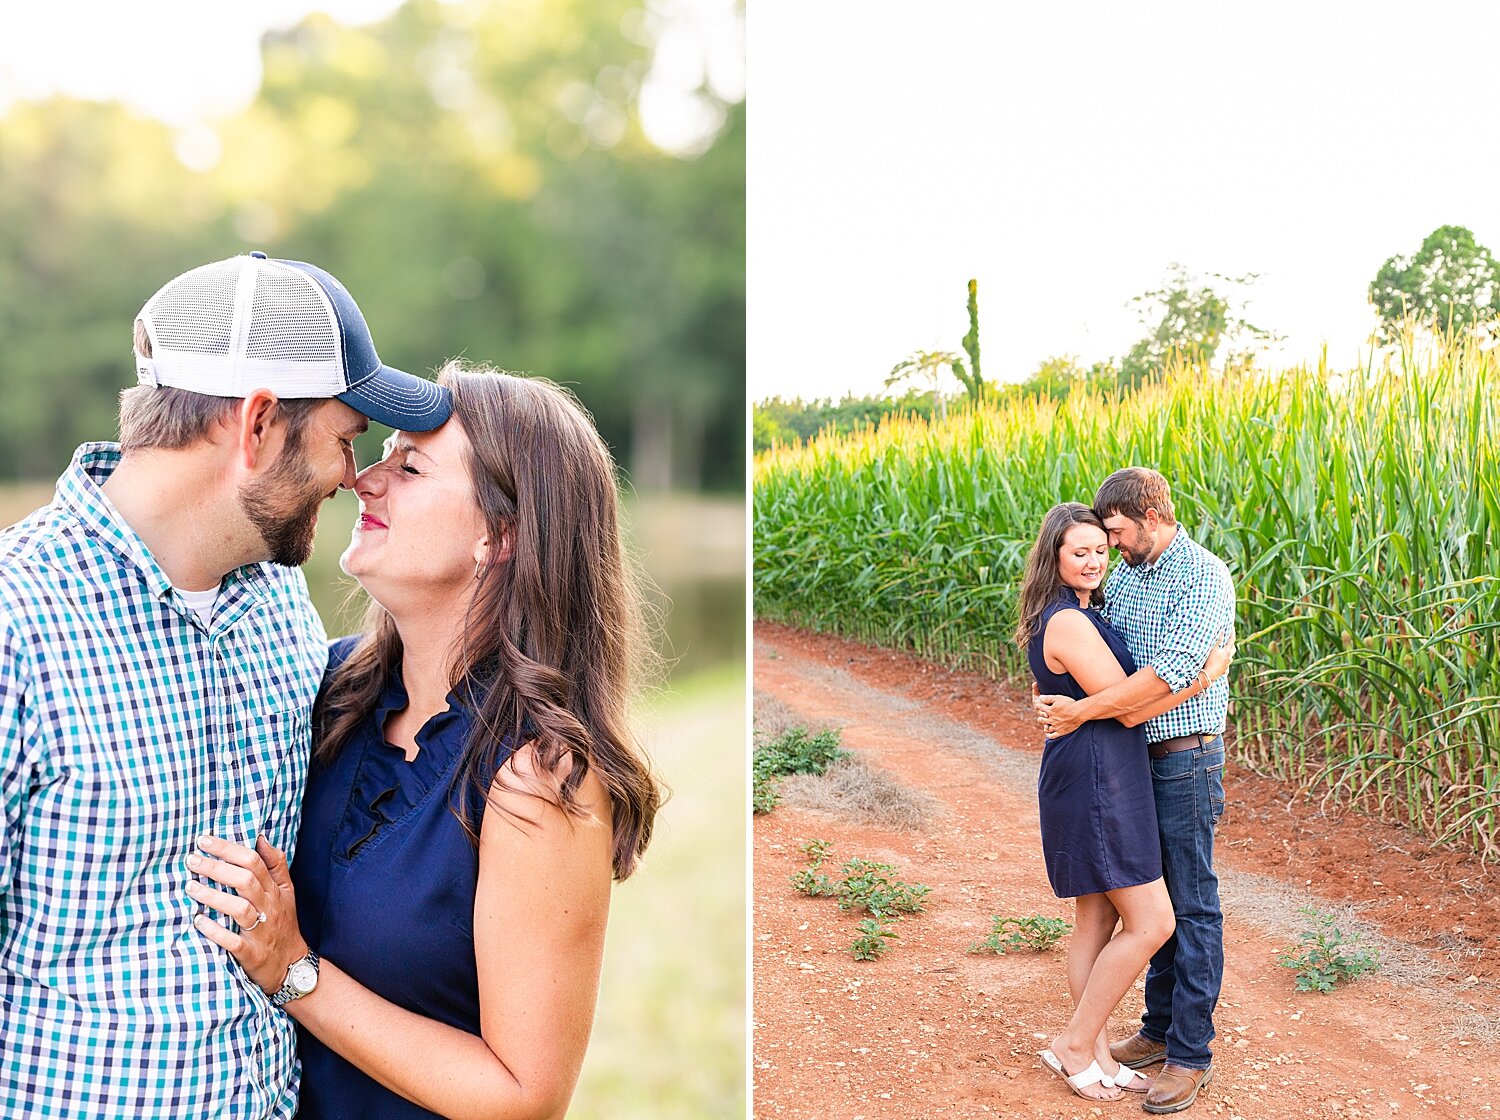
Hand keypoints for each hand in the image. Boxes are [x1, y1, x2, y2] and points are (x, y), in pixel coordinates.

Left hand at [186, 834, 308, 995]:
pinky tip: (198, 922)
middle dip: (217, 868)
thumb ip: (276, 864)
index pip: (254, 862)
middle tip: (191, 859)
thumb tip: (260, 838)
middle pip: (245, 881)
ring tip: (189, 886)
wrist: (291, 965)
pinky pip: (233, 942)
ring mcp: (260, 931)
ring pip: (239, 909)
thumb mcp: (287, 892)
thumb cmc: (283, 923)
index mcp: (275, 890)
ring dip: (213, 897)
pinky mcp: (251, 954)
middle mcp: (268, 907)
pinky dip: (215, 931)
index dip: (229, 849)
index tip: (205, 840)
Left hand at [1034, 693, 1082, 737]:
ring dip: (1044, 726)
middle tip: (1041, 717)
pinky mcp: (1061, 732)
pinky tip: (1048, 733)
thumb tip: (1040, 697)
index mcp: (1049, 711)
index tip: (1038, 705)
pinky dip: (1049, 735)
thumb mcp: (1058, 698)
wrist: (1079, 712)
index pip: (1040, 708)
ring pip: (1046, 728)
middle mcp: (1051, 719)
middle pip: (1042, 719)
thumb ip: (1048, 698)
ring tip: (1045, 725)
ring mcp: (1056, 726)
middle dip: (1040, 717)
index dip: (1038, 706)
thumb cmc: (1069, 704)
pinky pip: (1052, 736)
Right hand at [1204, 633, 1236, 681]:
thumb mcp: (1213, 649)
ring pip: (1230, 657)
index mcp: (1227, 651)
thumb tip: (1222, 631)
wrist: (1209, 675)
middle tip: (1229, 640)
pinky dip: (1225, 663)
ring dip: (1229, 653)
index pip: (1232, 640)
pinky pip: (1226, 665)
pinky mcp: (1224, 671)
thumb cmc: (1210, 661)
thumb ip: (1218, 640)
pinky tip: (1221, 663)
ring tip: (1225, 651)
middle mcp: (1229, 658)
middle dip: (1232, 644)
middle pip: (1233, 649)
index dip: (1232, 633)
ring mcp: (1227, 665)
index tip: (1232, 628)